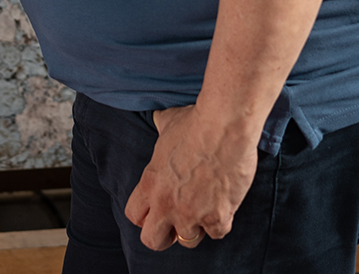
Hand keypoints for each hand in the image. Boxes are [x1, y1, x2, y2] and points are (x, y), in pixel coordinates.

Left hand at [124, 104, 258, 250]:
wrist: (224, 126)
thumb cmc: (196, 122)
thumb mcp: (168, 123)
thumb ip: (160, 127)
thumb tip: (158, 118)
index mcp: (150, 184)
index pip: (134, 216)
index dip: (145, 215)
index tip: (156, 209)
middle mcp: (166, 204)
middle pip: (153, 241)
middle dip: (164, 236)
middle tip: (176, 222)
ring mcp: (191, 214)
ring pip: (188, 241)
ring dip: (196, 227)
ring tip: (204, 208)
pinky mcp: (217, 217)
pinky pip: (217, 233)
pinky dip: (221, 222)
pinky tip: (223, 204)